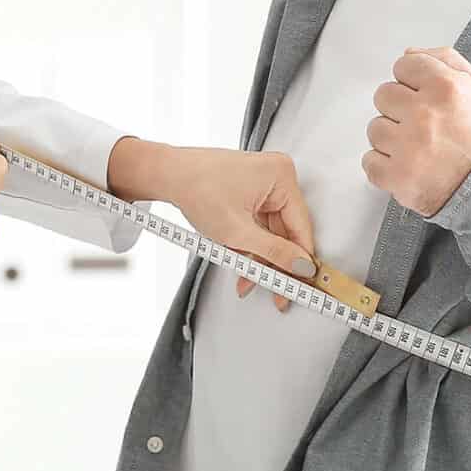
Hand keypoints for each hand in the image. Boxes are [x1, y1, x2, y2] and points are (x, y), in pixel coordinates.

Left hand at [111, 140, 317, 310]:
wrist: (167, 175)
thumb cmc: (197, 190)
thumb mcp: (238, 232)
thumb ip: (274, 253)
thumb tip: (303, 266)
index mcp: (282, 176)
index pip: (301, 227)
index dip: (301, 260)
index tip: (302, 286)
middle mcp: (278, 176)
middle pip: (286, 232)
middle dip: (273, 264)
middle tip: (277, 294)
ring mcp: (265, 183)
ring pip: (271, 232)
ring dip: (258, 258)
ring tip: (246, 282)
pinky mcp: (252, 191)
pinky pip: (259, 224)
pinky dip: (249, 244)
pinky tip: (240, 262)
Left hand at [364, 48, 470, 218]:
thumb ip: (445, 60)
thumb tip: (408, 53)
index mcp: (446, 87)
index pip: (403, 65)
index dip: (413, 81)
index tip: (424, 96)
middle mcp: (425, 114)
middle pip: (383, 94)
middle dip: (399, 107)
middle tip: (422, 124)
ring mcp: (409, 147)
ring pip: (375, 128)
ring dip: (392, 138)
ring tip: (418, 147)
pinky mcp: (399, 177)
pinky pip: (369, 162)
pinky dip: (384, 166)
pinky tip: (408, 165)